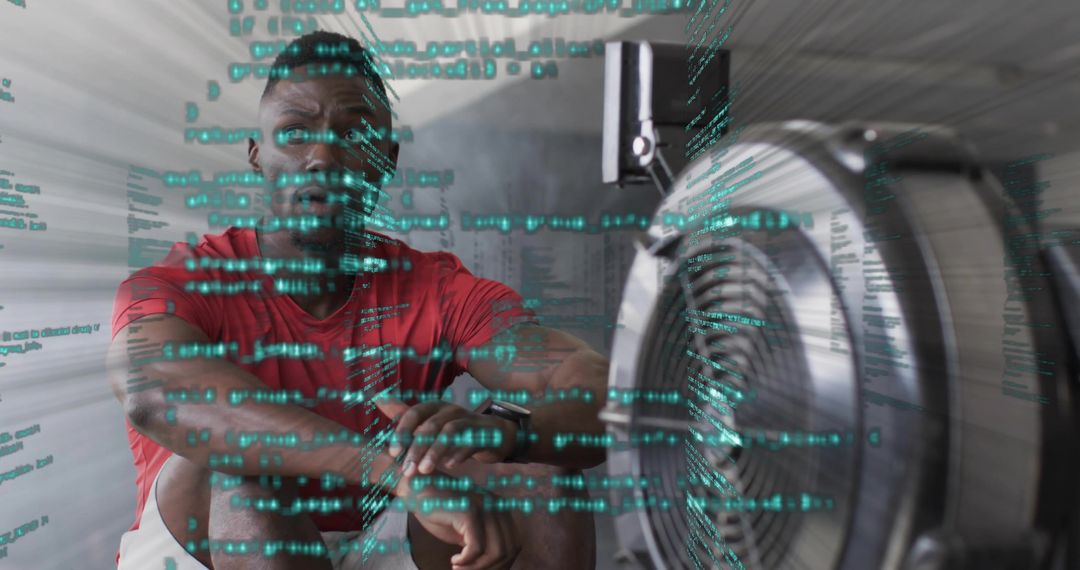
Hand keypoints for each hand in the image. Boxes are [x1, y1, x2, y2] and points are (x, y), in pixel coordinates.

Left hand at [375, 397, 516, 475]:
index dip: (402, 431)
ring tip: (425, 470)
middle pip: (430, 425)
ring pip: (450, 431)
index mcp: (434, 407)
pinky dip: (458, 453)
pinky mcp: (483, 433)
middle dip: (417, 448)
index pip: (414, 413)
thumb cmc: (454, 429)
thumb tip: (376, 398)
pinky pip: (470, 441)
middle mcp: (450, 410)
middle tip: (407, 470)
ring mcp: (468, 420)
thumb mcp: (429, 421)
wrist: (492, 434)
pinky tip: (449, 466)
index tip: (393, 453)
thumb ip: (404, 413)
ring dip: (435, 451)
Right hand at [398, 474, 520, 569]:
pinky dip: (466, 560)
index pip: (515, 545)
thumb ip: (484, 543)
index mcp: (502, 510)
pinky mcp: (469, 512)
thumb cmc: (442, 512)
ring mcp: (485, 508)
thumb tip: (495, 566)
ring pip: (495, 552)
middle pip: (508, 550)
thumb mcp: (468, 531)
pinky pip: (476, 548)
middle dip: (490, 568)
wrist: (419, 490)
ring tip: (459, 568)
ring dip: (477, 568)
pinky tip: (454, 560)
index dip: (502, 564)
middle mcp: (498, 507)